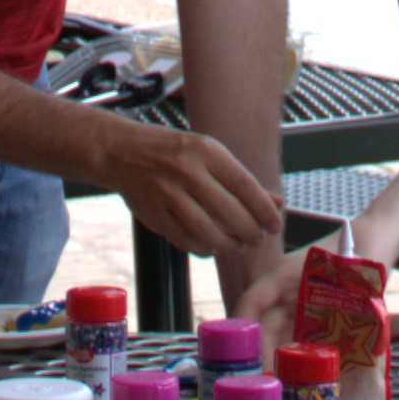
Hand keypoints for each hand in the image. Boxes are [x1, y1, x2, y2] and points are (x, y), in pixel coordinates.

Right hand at [98, 121, 287, 282]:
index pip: (244, 185)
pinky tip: (212, 247)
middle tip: (258, 239)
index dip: (264, 210)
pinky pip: (184, 239)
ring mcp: (167, 193)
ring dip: (228, 245)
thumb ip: (241, 179)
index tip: (276, 225)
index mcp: (205, 151)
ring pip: (206, 230)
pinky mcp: (153, 214)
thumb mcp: (208, 153)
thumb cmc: (173, 152)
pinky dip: (203, 248)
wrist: (120, 152)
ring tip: (238, 245)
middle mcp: (186, 170)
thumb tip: (277, 204)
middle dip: (249, 231)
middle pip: (228, 212)